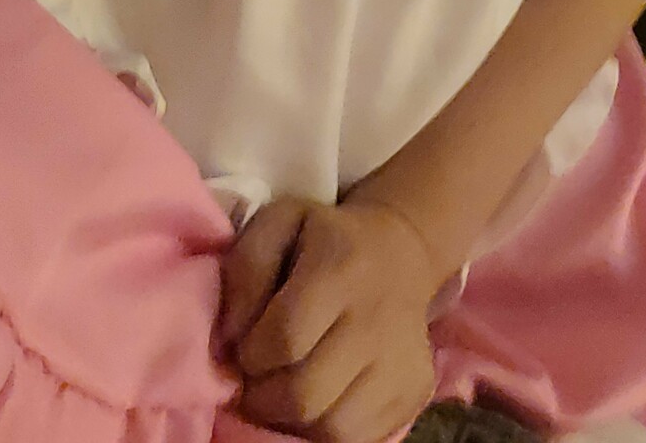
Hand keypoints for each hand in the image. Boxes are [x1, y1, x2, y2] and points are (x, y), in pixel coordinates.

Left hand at [216, 194, 441, 442]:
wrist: (400, 251)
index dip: (251, 353)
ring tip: (286, 390)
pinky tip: (318, 401)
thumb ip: (246, 268)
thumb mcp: (278, 224)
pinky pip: (358, 439)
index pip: (284, 339)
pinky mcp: (414, 390)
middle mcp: (377, 317)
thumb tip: (232, 336)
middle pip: (304, 395)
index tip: (247, 345)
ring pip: (331, 427)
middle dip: (264, 396)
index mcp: (341, 266)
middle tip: (259, 378)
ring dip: (294, 419)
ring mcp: (402, 359)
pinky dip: (326, 430)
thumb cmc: (324, 240)